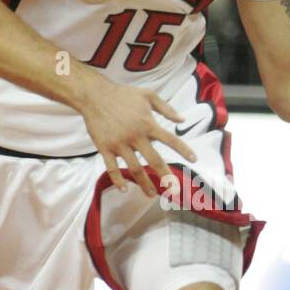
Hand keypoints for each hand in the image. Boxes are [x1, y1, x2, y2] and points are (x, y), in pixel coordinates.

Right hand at [80, 79, 197, 196]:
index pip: (170, 139)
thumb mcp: (147, 95)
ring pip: (134, 168)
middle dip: (165, 176)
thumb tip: (182, 120)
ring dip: (144, 183)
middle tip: (174, 191)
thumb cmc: (122, 94)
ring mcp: (119, 143)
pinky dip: (117, 179)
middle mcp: (135, 136)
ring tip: (151, 195)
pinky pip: (112, 167)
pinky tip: (124, 189)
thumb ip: (166, 108)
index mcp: (148, 124)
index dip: (183, 150)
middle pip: (154, 160)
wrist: (94, 95)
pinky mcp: (105, 147)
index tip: (194, 159)